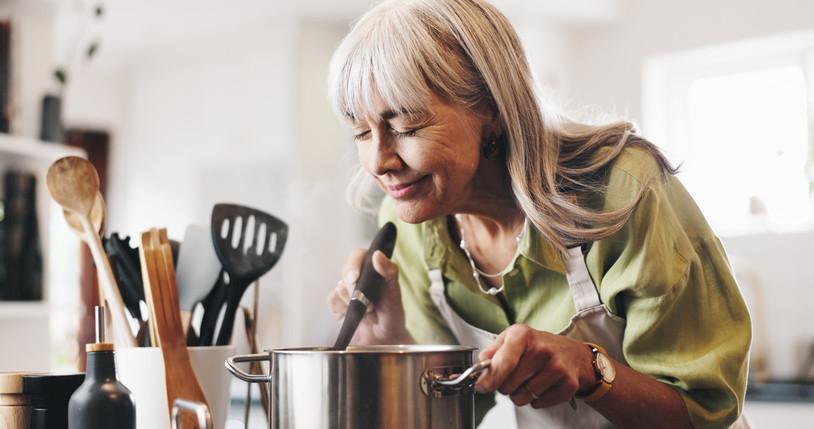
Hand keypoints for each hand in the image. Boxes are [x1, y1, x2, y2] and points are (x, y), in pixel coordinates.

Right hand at [326, 249, 412, 344]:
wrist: (384, 338)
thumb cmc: (391, 313)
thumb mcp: (395, 292)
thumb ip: (389, 271)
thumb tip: (377, 254)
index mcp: (372, 269)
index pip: (358, 256)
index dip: (354, 264)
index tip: (356, 278)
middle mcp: (357, 277)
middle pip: (346, 270)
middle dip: (355, 288)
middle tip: (367, 303)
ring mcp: (346, 290)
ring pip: (339, 287)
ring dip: (353, 302)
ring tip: (368, 311)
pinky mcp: (337, 303)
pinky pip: (332, 300)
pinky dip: (343, 309)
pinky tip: (354, 315)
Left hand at [474, 324, 595, 407]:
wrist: (573, 353)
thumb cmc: (538, 346)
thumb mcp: (513, 338)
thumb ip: (494, 350)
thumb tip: (482, 362)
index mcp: (523, 335)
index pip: (504, 363)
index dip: (489, 379)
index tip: (482, 386)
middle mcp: (541, 349)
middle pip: (508, 385)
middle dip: (505, 386)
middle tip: (514, 377)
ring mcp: (557, 367)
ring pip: (522, 397)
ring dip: (520, 394)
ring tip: (528, 380)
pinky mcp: (568, 384)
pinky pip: (539, 404)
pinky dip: (536, 400)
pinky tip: (542, 387)